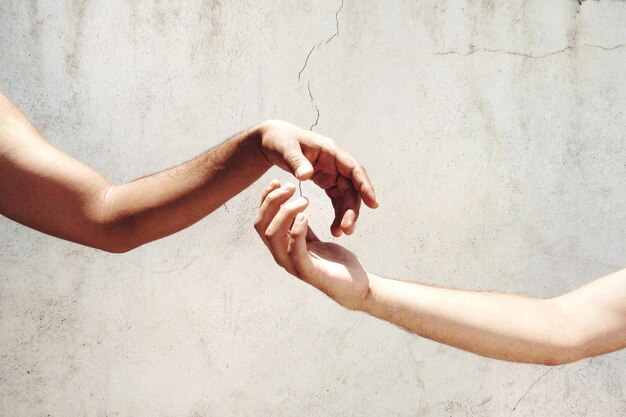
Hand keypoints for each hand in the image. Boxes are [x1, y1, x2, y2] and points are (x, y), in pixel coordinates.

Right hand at [254, 180, 369, 309]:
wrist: (354, 285)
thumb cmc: (333, 262)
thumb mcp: (312, 239)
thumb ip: (298, 226)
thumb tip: (289, 206)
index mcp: (280, 246)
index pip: (261, 220)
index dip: (265, 199)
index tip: (277, 181)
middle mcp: (281, 256)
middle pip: (261, 225)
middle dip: (271, 201)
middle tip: (290, 186)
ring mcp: (292, 265)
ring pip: (273, 235)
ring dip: (285, 212)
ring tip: (303, 200)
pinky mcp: (308, 272)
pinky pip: (295, 249)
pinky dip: (297, 230)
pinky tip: (306, 216)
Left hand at [256, 120, 377, 236]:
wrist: (273, 141)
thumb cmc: (280, 141)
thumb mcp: (286, 150)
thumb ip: (296, 162)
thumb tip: (306, 175)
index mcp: (331, 151)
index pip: (353, 169)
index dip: (364, 185)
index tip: (372, 203)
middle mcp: (336, 162)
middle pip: (352, 187)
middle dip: (352, 208)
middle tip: (348, 229)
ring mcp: (333, 172)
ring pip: (347, 196)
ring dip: (346, 214)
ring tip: (340, 233)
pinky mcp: (327, 181)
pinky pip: (337, 199)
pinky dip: (338, 213)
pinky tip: (335, 228)